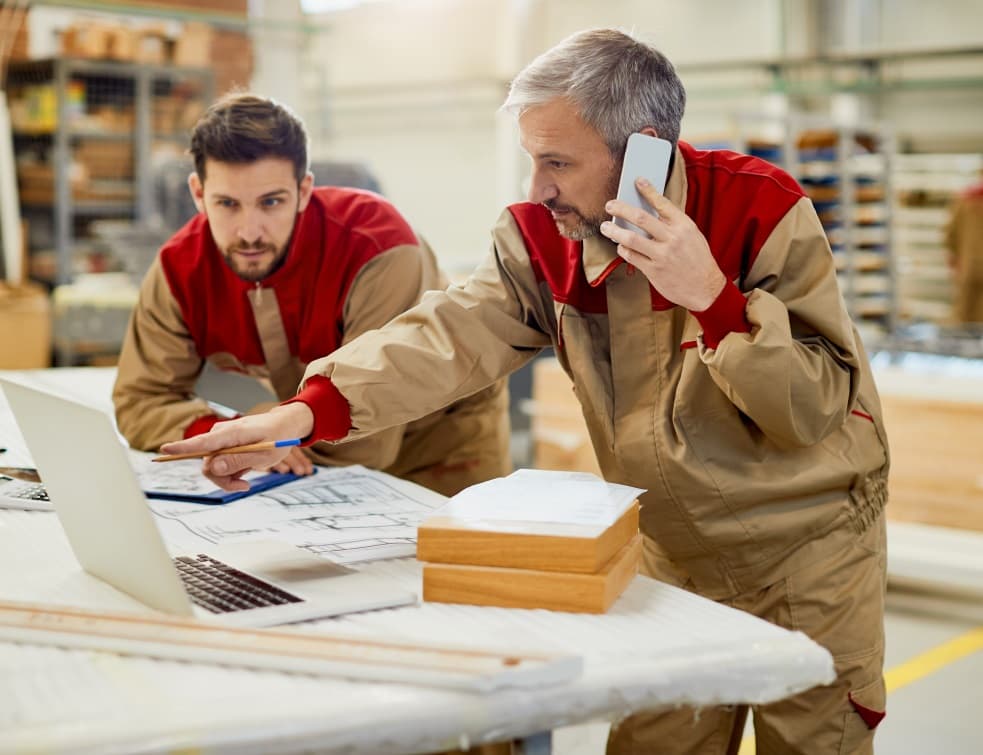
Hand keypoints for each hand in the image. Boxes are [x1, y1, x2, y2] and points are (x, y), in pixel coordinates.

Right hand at [159, 402, 314, 490]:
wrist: (284, 426)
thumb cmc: (277, 437)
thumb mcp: (263, 454)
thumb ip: (238, 461)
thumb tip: (212, 468)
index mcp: (231, 433)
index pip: (202, 442)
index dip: (183, 448)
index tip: (165, 450)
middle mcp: (220, 435)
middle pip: (208, 464)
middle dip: (223, 479)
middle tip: (244, 486)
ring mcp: (220, 440)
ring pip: (213, 468)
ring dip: (228, 478)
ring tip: (247, 480)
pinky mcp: (223, 446)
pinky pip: (219, 465)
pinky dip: (230, 473)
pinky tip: (244, 472)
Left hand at [600, 178, 725, 310]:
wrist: (705, 288)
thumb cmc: (698, 261)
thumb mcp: (692, 236)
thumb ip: (673, 225)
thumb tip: (650, 214)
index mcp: (684, 226)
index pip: (662, 203)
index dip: (648, 191)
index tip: (637, 182)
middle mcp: (672, 239)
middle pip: (641, 218)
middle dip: (621, 209)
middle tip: (610, 205)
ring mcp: (662, 255)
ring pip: (631, 239)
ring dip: (614, 231)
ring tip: (606, 227)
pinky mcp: (654, 270)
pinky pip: (631, 257)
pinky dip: (623, 250)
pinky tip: (620, 247)